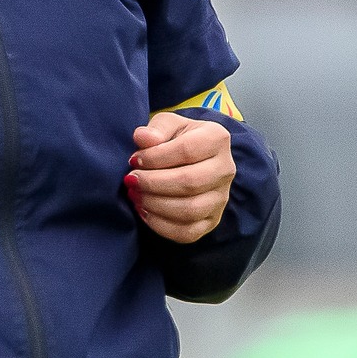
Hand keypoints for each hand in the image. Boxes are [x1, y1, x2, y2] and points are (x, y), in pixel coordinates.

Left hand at [125, 112, 235, 243]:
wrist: (193, 160)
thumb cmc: (176, 140)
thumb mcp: (167, 125)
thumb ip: (156, 128)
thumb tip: (143, 138)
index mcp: (217, 139)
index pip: (186, 151)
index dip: (155, 158)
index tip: (134, 160)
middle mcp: (225, 169)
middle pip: (189, 183)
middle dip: (153, 183)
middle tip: (131, 180)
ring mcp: (221, 198)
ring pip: (189, 210)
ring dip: (155, 205)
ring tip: (135, 195)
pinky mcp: (212, 221)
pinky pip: (187, 232)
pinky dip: (161, 225)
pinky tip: (144, 211)